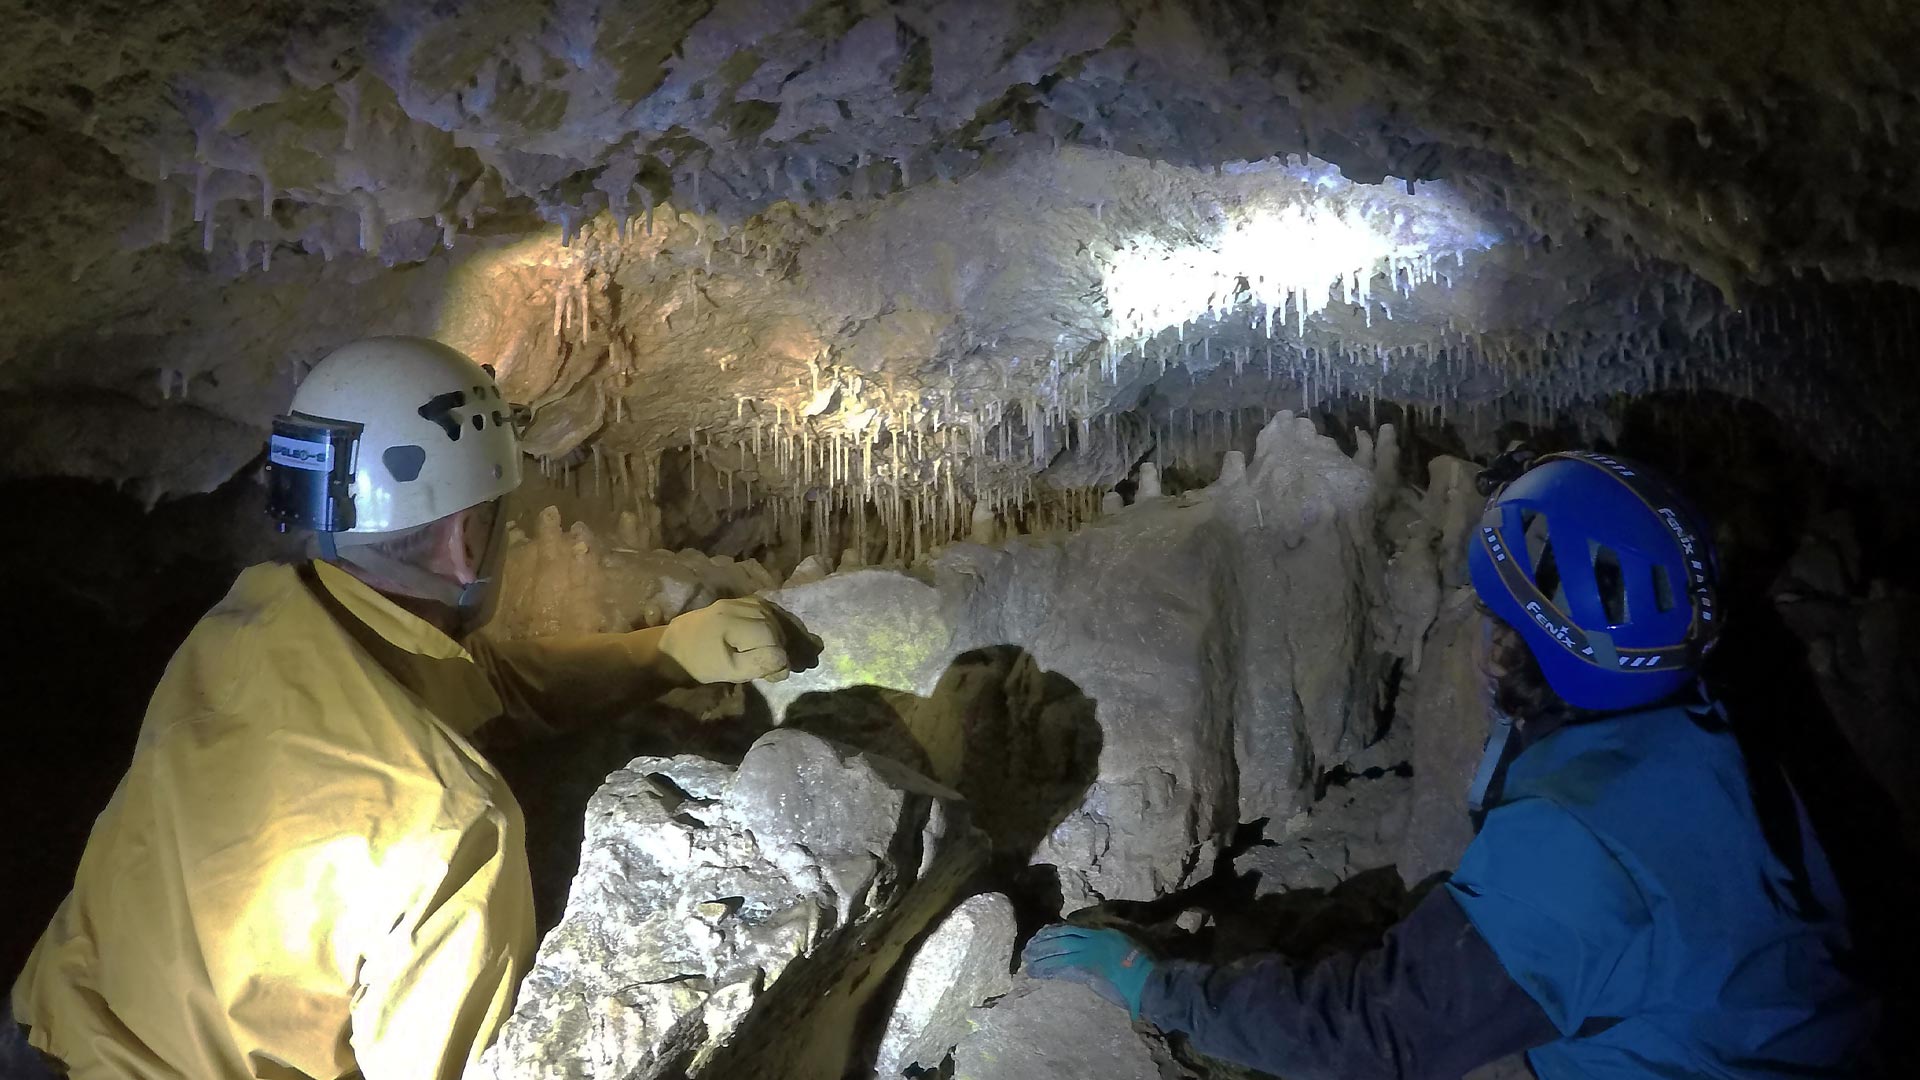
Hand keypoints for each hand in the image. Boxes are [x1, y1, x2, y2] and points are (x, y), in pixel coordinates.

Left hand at [659, 597, 822, 683]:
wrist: (669, 649)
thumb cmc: (697, 665)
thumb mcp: (728, 672)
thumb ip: (759, 665)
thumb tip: (784, 661)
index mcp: (732, 623)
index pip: (772, 639)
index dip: (781, 659)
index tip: (779, 677)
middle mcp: (735, 606)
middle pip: (774, 623)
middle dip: (786, 644)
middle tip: (792, 664)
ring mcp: (734, 602)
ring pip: (771, 613)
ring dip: (782, 631)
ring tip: (787, 650)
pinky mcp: (733, 602)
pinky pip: (762, 607)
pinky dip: (773, 620)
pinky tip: (776, 634)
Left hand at [1021, 924, 1155, 1018]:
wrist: (1149, 978)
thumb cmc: (1145, 967)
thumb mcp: (1128, 949)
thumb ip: (1111, 948)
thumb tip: (1100, 956)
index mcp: (1104, 933)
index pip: (1075, 929)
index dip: (1056, 931)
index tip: (1043, 933)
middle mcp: (1095, 938)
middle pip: (1063, 936)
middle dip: (1044, 941)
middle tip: (1029, 946)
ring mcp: (1090, 951)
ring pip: (1058, 949)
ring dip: (1040, 954)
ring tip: (1026, 959)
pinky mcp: (1086, 967)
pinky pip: (1061, 966)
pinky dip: (1047, 969)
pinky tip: (1035, 972)